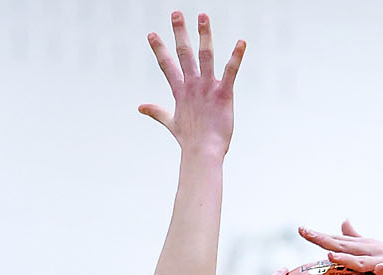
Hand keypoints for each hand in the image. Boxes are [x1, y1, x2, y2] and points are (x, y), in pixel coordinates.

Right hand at [140, 12, 245, 156]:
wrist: (202, 153)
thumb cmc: (190, 140)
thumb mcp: (171, 123)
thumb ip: (157, 112)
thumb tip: (140, 107)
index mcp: (180, 91)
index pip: (166, 65)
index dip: (159, 49)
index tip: (152, 33)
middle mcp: (192, 85)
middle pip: (184, 53)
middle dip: (179, 32)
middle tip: (176, 13)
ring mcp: (207, 88)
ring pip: (205, 56)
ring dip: (204, 35)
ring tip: (203, 16)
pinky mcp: (223, 94)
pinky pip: (230, 71)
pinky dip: (236, 56)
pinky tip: (241, 42)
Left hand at [298, 221, 382, 274]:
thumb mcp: (374, 249)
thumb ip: (356, 237)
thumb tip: (342, 222)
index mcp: (364, 246)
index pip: (337, 240)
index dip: (319, 235)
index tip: (301, 229)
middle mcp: (371, 251)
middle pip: (343, 245)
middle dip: (323, 239)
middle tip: (304, 232)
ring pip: (361, 260)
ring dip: (346, 257)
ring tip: (330, 254)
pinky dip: (381, 272)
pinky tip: (379, 270)